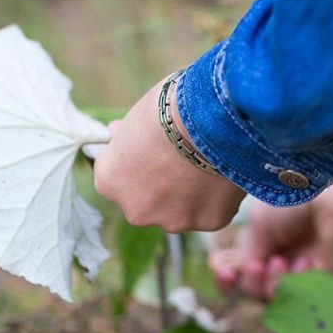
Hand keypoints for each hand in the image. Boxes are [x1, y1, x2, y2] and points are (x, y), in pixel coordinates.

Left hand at [93, 78, 245, 231]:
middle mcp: (135, 210)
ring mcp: (173, 220)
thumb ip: (126, 135)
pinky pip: (210, 212)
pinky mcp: (208, 223)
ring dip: (188, 196)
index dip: (133, 164)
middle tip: (180, 159)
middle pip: (145, 202)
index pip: (115, 178)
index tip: (149, 150)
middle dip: (159, 187)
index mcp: (109, 182)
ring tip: (206, 164)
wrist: (214, 119)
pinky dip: (216, 198)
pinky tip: (223, 173)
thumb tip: (115, 133)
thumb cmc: (171, 109)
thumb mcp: (137, 117)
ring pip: (179, 211)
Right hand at [208, 167, 332, 299]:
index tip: (225, 272)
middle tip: (256, 266)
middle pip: (254, 290)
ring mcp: (303, 270)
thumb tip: (240, 274)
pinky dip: (297, 281)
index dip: (226, 280)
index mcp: (263, 243)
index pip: (239, 272)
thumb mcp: (258, 225)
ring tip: (279, 261)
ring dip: (271, 282)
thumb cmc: (294, 200)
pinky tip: (305, 261)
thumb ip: (246, 255)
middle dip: (249, 282)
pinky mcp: (326, 278)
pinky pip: (302, 295)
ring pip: (275, 297)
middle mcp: (281, 258)